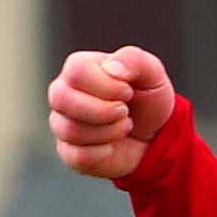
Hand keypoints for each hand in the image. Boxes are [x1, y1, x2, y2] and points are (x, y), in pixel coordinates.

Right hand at [47, 46, 180, 182]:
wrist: (155, 136)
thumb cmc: (147, 99)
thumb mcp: (152, 74)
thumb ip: (135, 60)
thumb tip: (111, 67)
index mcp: (79, 67)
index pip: (77, 72)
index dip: (108, 86)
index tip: (128, 91)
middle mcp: (63, 93)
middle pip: (62, 99)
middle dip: (104, 110)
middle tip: (125, 111)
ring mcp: (62, 123)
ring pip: (71, 130)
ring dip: (109, 131)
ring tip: (124, 125)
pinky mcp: (68, 151)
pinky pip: (78, 156)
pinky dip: (104, 153)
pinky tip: (113, 145)